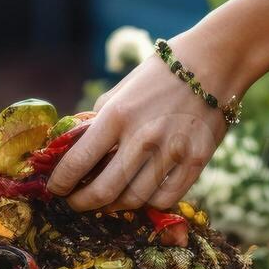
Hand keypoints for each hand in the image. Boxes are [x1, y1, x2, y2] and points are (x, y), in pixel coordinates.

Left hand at [46, 36, 232, 211]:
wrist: (213, 62)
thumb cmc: (160, 74)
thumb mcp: (121, 89)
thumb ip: (99, 119)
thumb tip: (75, 147)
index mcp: (117, 114)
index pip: (78, 160)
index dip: (61, 182)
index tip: (56, 188)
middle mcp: (143, 136)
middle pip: (104, 191)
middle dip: (81, 203)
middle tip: (75, 202)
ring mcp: (172, 151)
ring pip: (134, 200)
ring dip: (114, 206)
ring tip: (107, 200)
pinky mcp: (196, 161)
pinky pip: (165, 198)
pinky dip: (148, 203)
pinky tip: (141, 195)